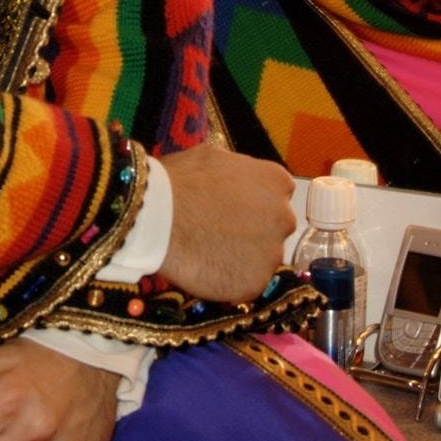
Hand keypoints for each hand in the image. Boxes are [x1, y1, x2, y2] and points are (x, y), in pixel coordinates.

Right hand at [160, 142, 295, 302]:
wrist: (157, 217)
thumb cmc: (179, 181)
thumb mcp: (214, 157)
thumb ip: (237, 171)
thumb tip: (232, 179)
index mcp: (277, 182)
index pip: (276, 195)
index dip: (253, 204)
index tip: (233, 210)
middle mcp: (284, 217)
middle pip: (274, 228)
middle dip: (252, 231)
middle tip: (220, 233)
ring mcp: (272, 253)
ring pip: (262, 258)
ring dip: (242, 258)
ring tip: (209, 253)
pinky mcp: (256, 283)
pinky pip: (246, 283)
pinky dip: (229, 281)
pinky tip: (206, 270)